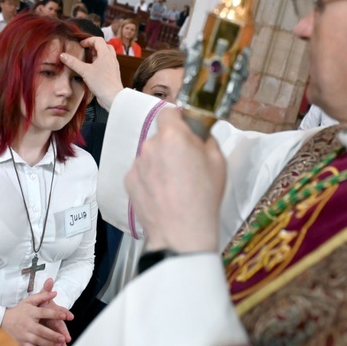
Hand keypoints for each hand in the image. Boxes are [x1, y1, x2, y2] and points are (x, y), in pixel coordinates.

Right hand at [1, 285, 71, 345]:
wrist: (3, 321)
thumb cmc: (19, 310)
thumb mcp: (30, 300)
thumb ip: (43, 295)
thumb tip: (55, 292)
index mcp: (31, 312)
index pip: (44, 312)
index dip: (55, 313)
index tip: (65, 315)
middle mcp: (27, 324)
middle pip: (41, 331)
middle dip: (52, 335)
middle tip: (63, 338)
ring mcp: (24, 335)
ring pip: (38, 341)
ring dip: (49, 344)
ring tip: (59, 345)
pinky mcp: (22, 343)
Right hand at [60, 36, 122, 110]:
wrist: (113, 97)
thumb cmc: (102, 83)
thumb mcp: (85, 71)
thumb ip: (73, 63)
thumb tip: (63, 56)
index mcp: (106, 54)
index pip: (98, 40)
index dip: (89, 40)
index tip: (81, 44)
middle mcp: (111, 58)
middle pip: (104, 46)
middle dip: (94, 46)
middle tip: (86, 50)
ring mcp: (113, 66)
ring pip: (107, 55)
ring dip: (97, 55)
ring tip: (88, 59)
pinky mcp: (113, 74)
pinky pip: (107, 63)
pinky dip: (100, 62)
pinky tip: (93, 70)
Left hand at [126, 108, 225, 252]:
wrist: (181, 233)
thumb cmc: (204, 196)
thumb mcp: (218, 161)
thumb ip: (206, 139)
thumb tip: (199, 133)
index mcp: (172, 136)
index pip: (168, 113)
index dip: (178, 121)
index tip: (186, 132)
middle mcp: (150, 145)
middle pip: (160, 137)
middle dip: (171, 145)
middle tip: (185, 164)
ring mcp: (136, 165)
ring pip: (150, 155)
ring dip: (159, 163)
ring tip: (173, 185)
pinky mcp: (128, 182)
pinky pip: (141, 172)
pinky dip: (149, 179)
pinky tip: (162, 194)